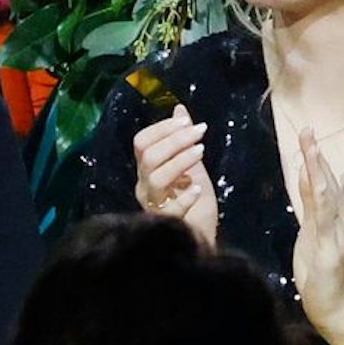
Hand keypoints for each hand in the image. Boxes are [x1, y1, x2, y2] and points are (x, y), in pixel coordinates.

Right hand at [131, 104, 217, 246]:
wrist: (201, 236)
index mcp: (147, 170)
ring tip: (201, 152)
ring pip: (156, 177)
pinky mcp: (166, 222)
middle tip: (200, 131)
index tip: (186, 121)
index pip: (142, 142)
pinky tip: (197, 189)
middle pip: (148, 156)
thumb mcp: (192, 165)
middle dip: (175, 140)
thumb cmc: (195, 202)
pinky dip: (185, 196)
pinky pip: (171, 207)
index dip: (162, 128)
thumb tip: (179, 108)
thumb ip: (183, 140)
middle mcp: (145, 186)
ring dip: (180, 161)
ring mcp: (153, 204)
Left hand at [291, 129, 343, 338]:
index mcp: (333, 217)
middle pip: (327, 182)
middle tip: (307, 130)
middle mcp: (339, 221)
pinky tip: (318, 185)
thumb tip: (308, 176)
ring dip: (319, 171)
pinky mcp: (331, 249)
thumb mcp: (312, 232)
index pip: (324, 182)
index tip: (308, 134)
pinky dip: (322, 201)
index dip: (316, 158)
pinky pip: (325, 221)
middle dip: (316, 156)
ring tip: (312, 149)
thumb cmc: (321, 271)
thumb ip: (312, 205)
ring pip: (327, 196)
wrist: (335, 305)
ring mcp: (336, 234)